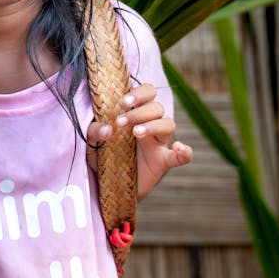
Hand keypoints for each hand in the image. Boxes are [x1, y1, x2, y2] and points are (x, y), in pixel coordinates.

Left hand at [86, 83, 192, 200]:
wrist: (110, 184)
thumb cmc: (104, 156)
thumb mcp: (93, 142)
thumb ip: (95, 132)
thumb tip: (106, 129)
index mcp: (135, 114)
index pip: (147, 93)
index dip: (139, 93)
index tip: (123, 102)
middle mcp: (150, 125)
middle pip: (157, 107)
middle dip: (139, 112)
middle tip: (120, 123)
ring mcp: (159, 144)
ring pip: (169, 124)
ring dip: (153, 125)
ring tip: (135, 133)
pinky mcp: (163, 162)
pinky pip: (181, 157)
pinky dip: (185, 152)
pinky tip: (179, 148)